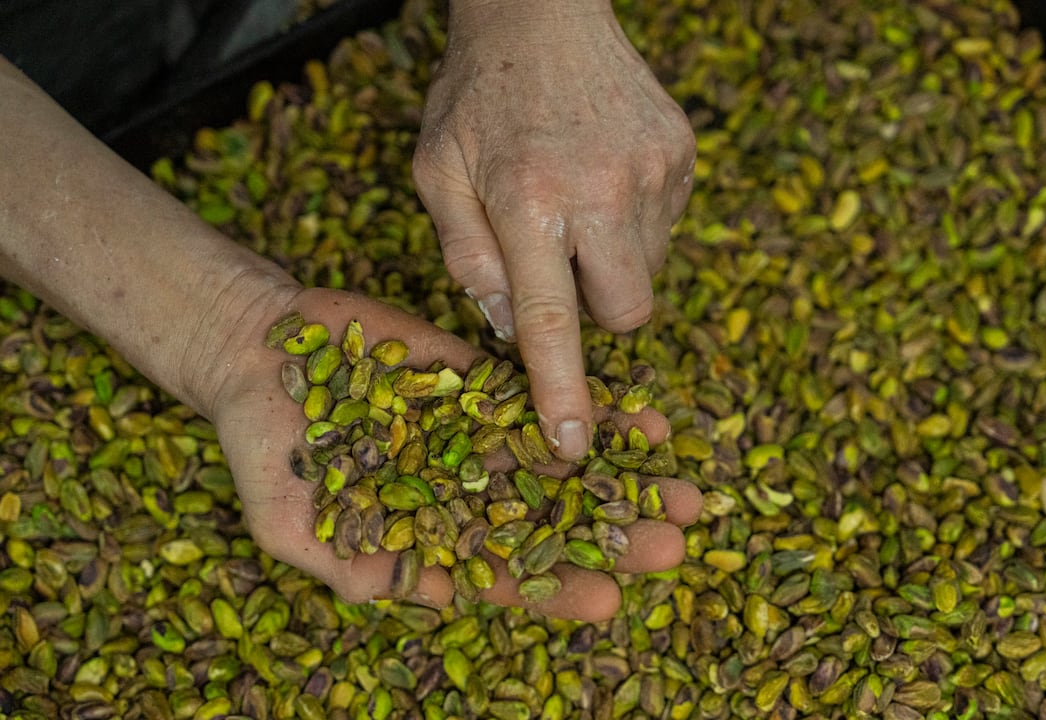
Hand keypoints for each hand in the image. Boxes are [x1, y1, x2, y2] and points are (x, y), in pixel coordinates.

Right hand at [206, 288, 701, 621]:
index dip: (555, 590)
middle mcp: (467, 491)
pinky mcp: (486, 384)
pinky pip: (549, 401)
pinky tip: (647, 427)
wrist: (258, 349)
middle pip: (553, 523)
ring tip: (686, 494)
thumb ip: (353, 565)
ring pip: (567, 466)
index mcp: (429, 537)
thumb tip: (433, 595)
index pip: (503, 573)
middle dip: (613, 537)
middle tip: (674, 546)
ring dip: (627, 481)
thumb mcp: (291, 522)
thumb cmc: (262, 448)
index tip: (609, 599)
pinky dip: (597, 414)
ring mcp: (481, 436)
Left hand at [413, 0, 695, 461]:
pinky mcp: (683, 154)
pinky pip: (667, 228)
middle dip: (599, 313)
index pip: (552, 321)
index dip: (564, 390)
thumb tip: (513, 331)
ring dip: (613, 263)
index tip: (576, 446)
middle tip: (563, 266)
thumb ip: (467, 257)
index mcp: (527, 199)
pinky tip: (602, 179)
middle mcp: (601, 190)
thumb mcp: (436, 172)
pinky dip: (634, 225)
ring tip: (577, 204)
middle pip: (629, 312)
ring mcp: (653, 171)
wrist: (543, 11)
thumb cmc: (476, 97)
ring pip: (650, 272)